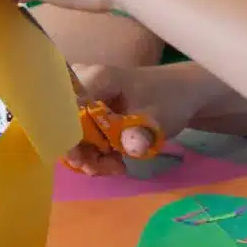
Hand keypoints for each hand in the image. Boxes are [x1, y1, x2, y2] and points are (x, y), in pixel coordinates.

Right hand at [64, 62, 207, 175]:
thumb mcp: (159, 116)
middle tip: (106, 169)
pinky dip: (96, 153)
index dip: (71, 137)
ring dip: (91, 156)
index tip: (87, 162)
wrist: (180, 93)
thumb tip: (131, 147)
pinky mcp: (89, 112)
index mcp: (96, 78)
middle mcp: (82, 85)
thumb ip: (141, 132)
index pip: (68, 109)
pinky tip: (113, 162)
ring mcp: (84, 99)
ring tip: (116, 167)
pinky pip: (83, 136)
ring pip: (73, 133)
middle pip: (66, 123)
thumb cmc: (168, 98)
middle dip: (82, 152)